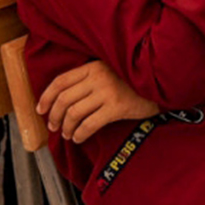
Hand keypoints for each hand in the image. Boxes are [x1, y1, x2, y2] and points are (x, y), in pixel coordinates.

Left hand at [36, 61, 158, 143]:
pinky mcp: (117, 107)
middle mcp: (98, 77)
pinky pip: (89, 124)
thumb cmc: (135, 81)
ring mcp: (108, 91)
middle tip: (54, 126)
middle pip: (64, 99)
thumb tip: (64, 99)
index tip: (41, 109)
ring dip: (67, 127)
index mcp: (94, 66)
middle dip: (54, 116)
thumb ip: (91, 78)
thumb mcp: (111, 71)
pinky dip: (80, 134)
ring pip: (74, 113)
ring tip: (68, 134)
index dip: (46, 97)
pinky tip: (80, 138)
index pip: (60, 81)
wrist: (163, 83)